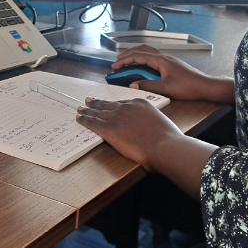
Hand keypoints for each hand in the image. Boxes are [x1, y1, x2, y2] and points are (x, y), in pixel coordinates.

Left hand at [77, 97, 219, 198]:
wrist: (165, 146)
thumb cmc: (168, 139)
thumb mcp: (160, 122)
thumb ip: (149, 121)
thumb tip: (147, 127)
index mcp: (139, 103)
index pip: (121, 103)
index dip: (111, 104)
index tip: (106, 103)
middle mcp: (126, 107)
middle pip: (107, 105)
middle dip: (96, 103)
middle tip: (88, 101)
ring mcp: (117, 117)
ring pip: (97, 113)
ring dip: (87, 111)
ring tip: (80, 109)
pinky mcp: (109, 129)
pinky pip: (93, 123)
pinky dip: (85, 120)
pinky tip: (79, 119)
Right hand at [112, 45, 234, 103]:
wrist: (205, 87)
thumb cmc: (190, 87)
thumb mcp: (166, 88)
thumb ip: (148, 86)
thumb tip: (134, 85)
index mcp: (161, 60)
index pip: (138, 56)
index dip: (125, 60)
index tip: (115, 65)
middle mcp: (164, 57)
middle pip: (142, 49)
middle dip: (128, 54)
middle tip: (118, 60)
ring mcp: (168, 60)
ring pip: (148, 52)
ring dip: (136, 55)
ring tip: (127, 62)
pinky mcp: (171, 64)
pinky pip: (153, 57)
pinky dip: (144, 59)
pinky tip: (142, 67)